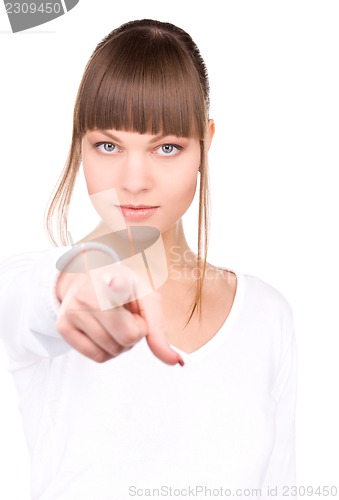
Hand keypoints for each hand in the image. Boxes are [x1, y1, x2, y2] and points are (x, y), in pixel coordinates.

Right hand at [55, 248, 183, 365]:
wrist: (87, 276)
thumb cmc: (123, 288)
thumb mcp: (146, 298)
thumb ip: (159, 330)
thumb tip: (176, 362)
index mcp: (114, 279)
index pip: (115, 287)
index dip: (117, 288)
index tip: (116, 284)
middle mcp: (89, 294)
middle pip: (127, 338)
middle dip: (135, 334)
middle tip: (127, 315)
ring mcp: (72, 311)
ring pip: (113, 351)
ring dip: (122, 344)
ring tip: (115, 320)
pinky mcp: (63, 327)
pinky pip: (98, 358)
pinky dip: (108, 351)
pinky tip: (104, 330)